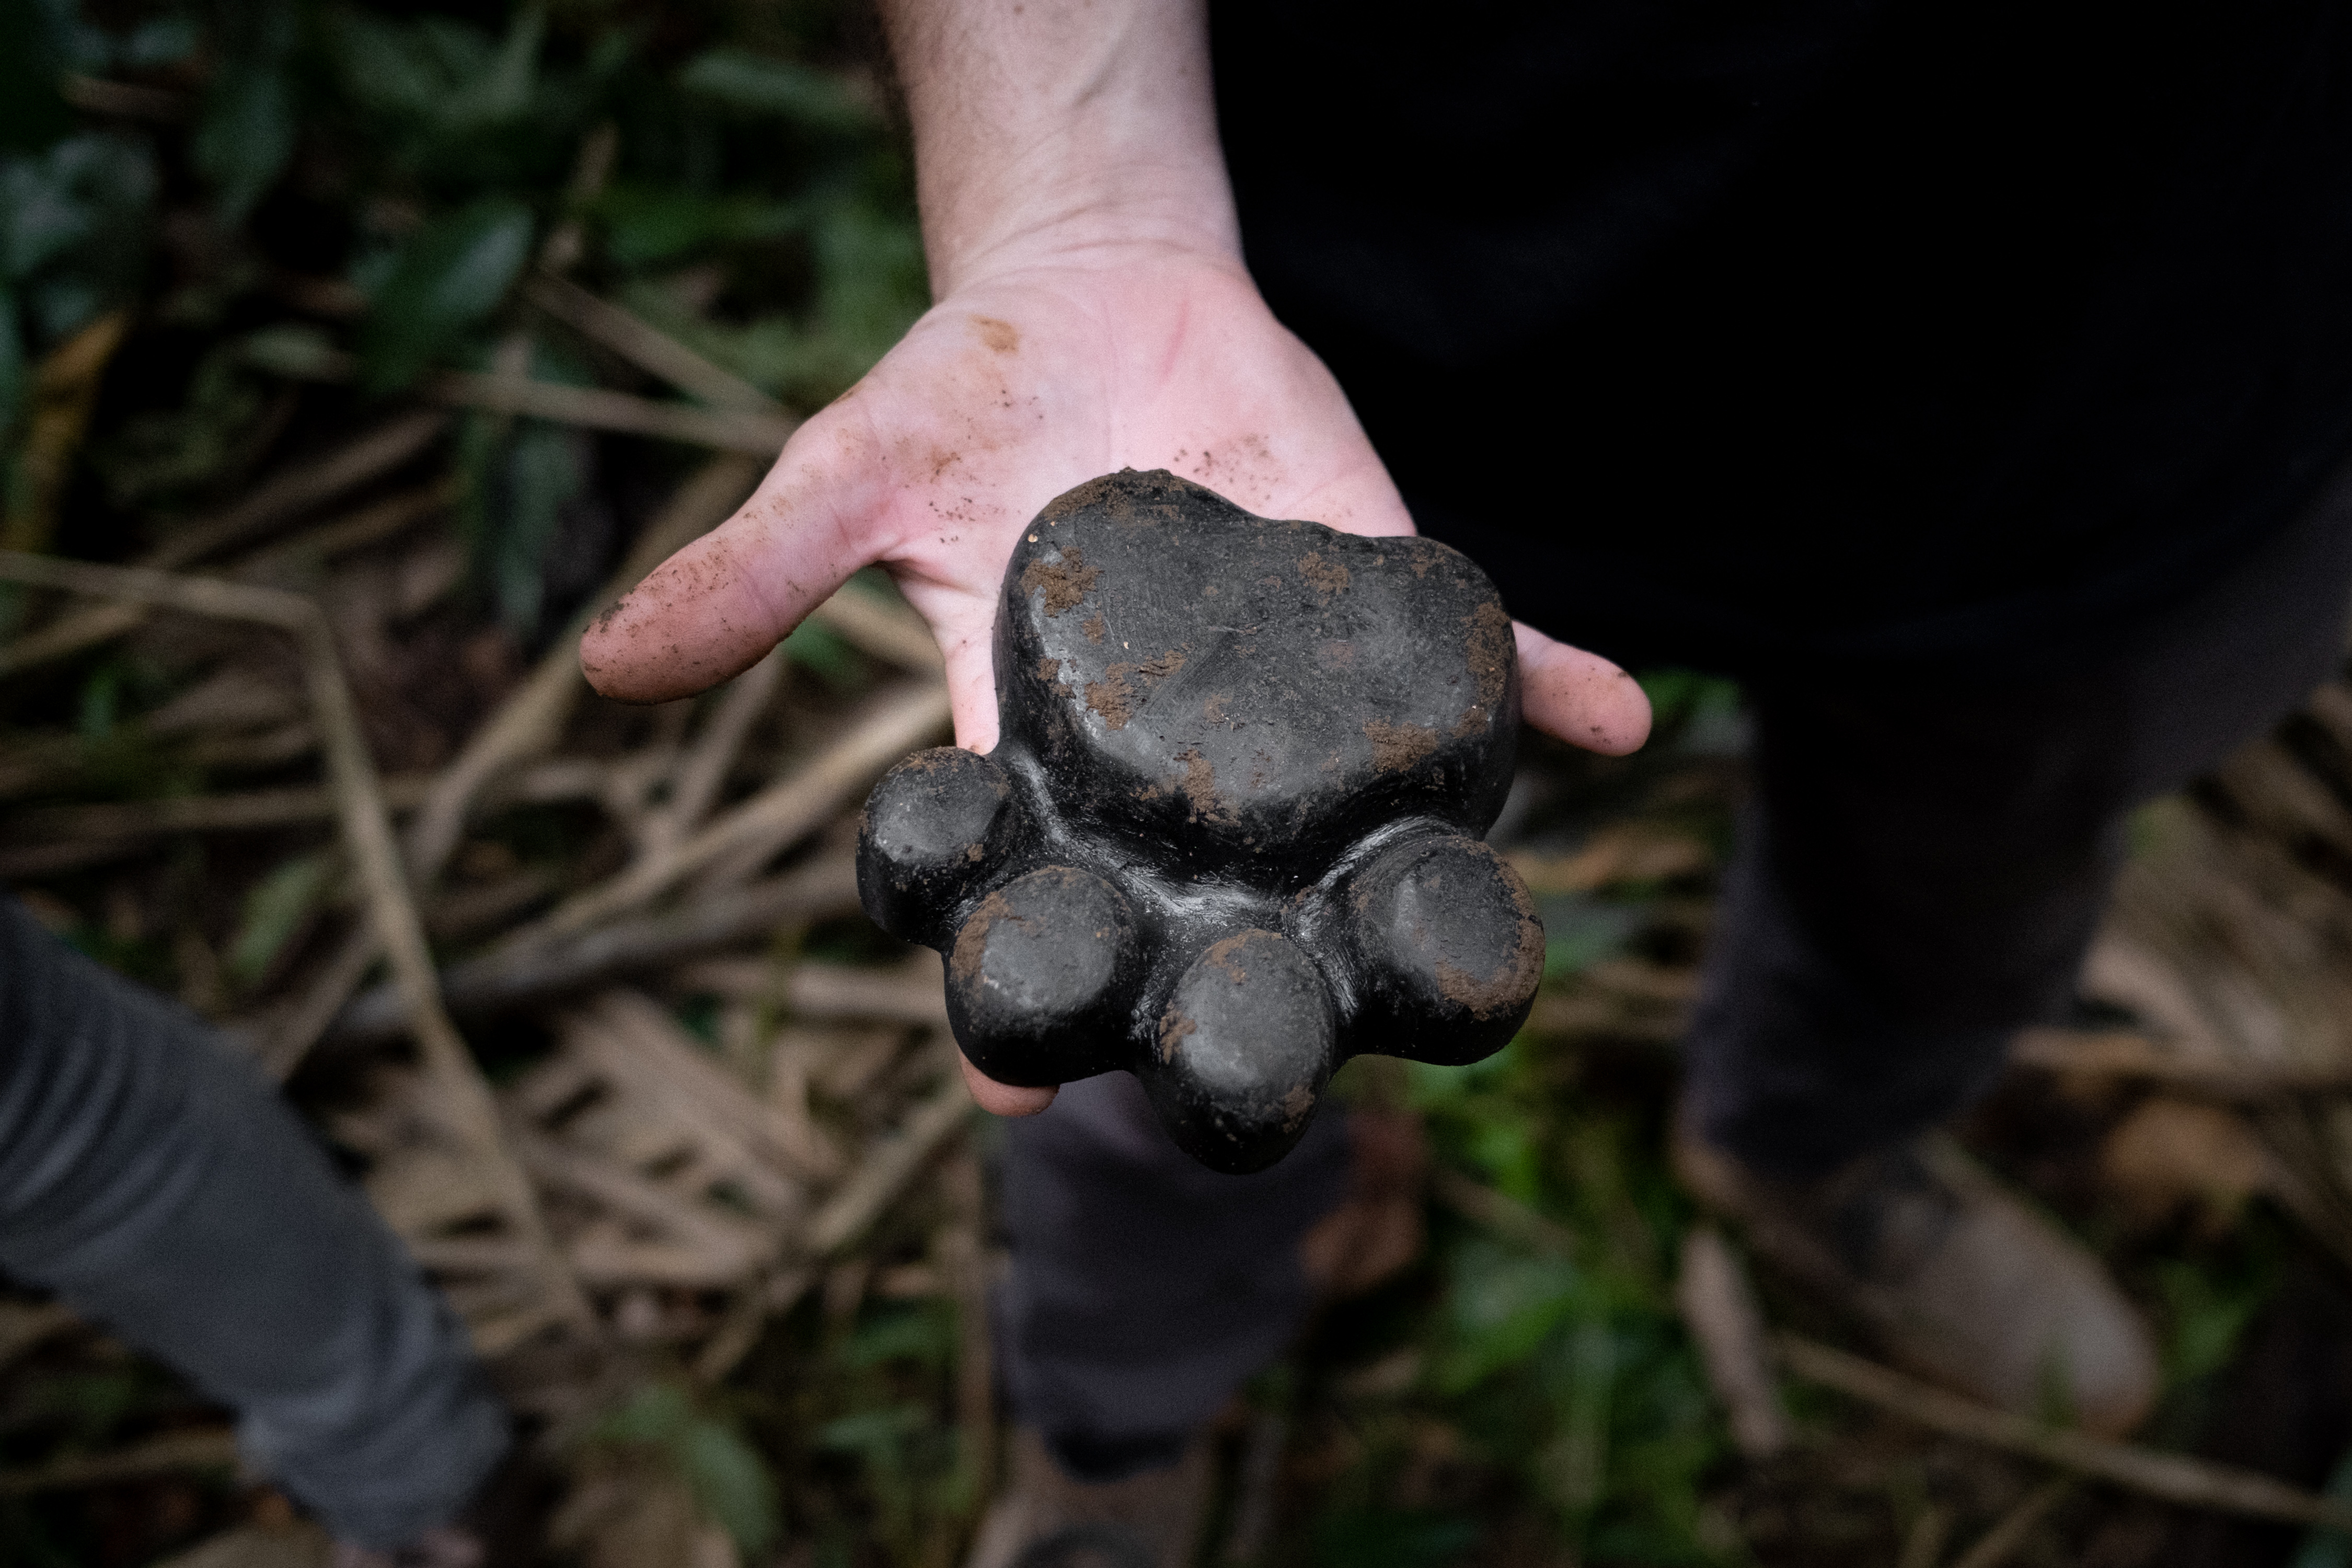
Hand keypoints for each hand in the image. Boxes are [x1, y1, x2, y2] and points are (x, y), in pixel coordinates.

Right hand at [578, 0, 1649, 1117]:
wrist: (1088, 288)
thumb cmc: (958, 398)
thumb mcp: (847, 480)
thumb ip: (754, 579)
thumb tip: (604, 666)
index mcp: (1039, 737)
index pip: (1028, 889)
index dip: (1021, 992)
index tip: (1019, 1098)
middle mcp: (1176, 743)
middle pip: (1202, 892)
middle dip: (1223, 981)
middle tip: (1256, 1082)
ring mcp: (1282, 676)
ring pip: (1347, 808)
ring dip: (1399, 881)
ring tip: (1454, 973)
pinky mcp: (1365, 585)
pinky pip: (1463, 652)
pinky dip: (1540, 681)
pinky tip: (1618, 723)